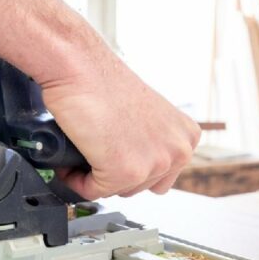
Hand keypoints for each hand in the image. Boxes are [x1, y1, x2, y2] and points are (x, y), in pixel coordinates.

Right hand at [40, 54, 199, 198]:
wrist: (80, 68)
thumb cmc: (103, 83)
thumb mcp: (146, 115)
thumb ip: (152, 139)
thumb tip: (136, 158)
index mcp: (186, 136)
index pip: (162, 175)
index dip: (132, 166)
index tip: (115, 152)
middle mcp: (178, 150)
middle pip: (140, 186)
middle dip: (114, 172)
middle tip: (96, 149)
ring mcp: (155, 163)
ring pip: (118, 190)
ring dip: (95, 175)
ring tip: (84, 150)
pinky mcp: (126, 172)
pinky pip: (94, 191)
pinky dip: (76, 180)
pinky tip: (72, 159)